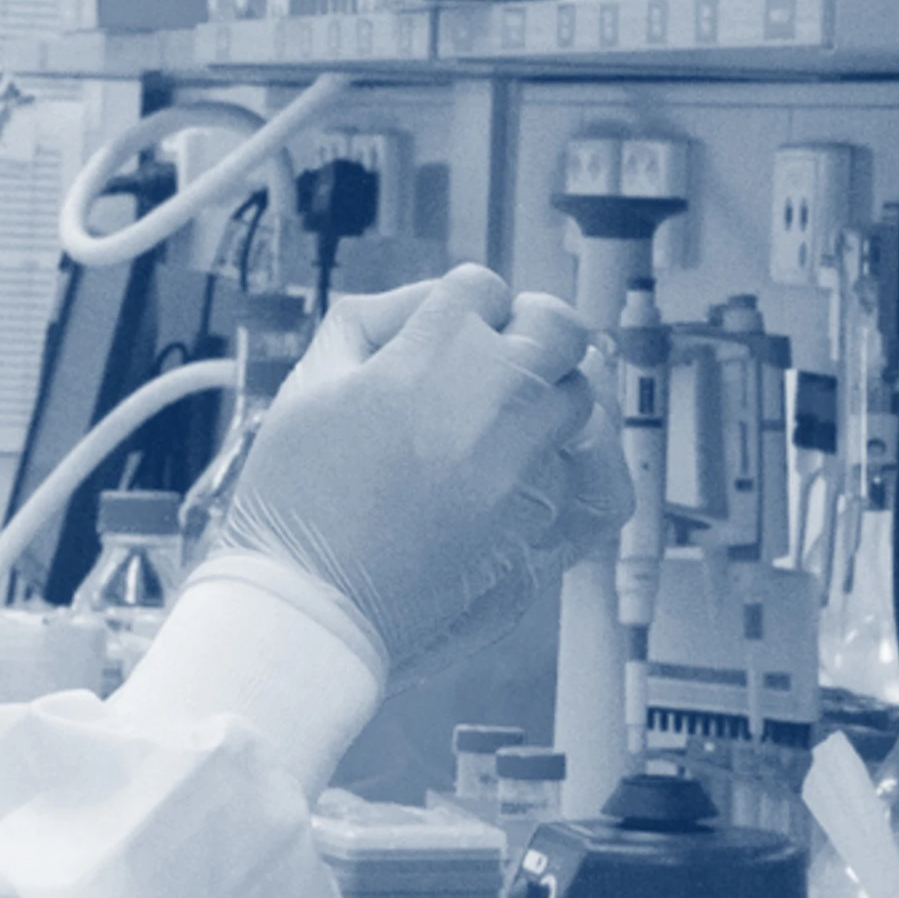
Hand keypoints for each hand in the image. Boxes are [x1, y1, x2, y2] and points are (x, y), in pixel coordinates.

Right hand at [210, 265, 632, 667]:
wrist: (309, 609)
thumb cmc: (295, 504)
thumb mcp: (306, 385)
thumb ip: (369, 323)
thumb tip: (428, 305)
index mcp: (434, 355)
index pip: (482, 288)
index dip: (460, 306)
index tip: (445, 332)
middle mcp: (498, 402)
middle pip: (557, 328)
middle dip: (527, 332)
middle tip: (495, 359)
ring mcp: (531, 470)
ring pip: (584, 399)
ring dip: (551, 397)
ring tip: (509, 419)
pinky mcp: (546, 533)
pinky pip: (603, 483)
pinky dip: (586, 464)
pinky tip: (553, 463)